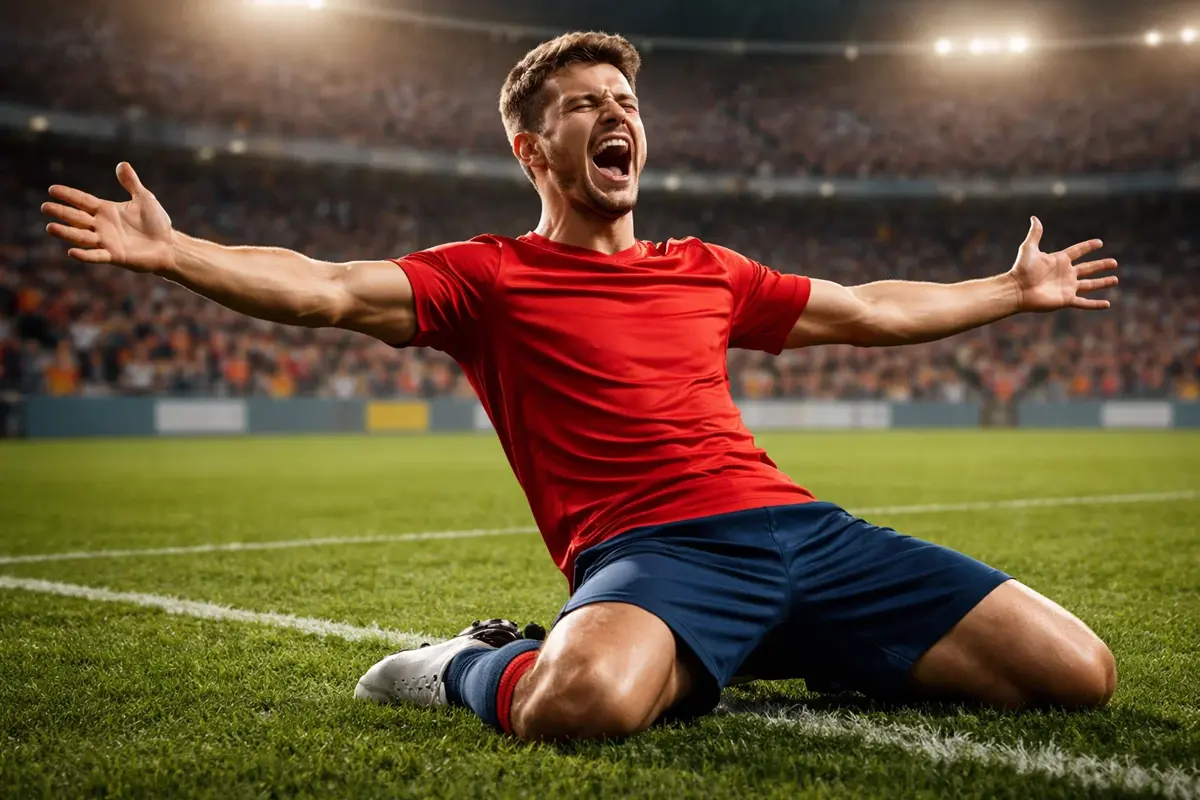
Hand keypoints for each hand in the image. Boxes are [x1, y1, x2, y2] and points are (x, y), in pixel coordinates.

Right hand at [42, 162, 175, 273]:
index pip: (82, 201)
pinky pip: (97, 256)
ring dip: (66, 233)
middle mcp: (101, 226)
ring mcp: (106, 241)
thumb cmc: (156, 223)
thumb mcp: (144, 199)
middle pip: (77, 218)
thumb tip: (122, 164)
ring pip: (82, 237)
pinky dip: (85, 255)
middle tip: (45, 207)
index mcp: (106, 210)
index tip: (52, 189)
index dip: (68, 195)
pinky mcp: (115, 256)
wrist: (169, 245)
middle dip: (62, 212)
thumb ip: (131, 183)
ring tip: (50, 227)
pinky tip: (71, 252)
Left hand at [1009, 216, 1117, 312]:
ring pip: (1090, 285)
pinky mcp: (1066, 299)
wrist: (1017, 290)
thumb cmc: (1021, 269)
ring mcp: (1067, 287)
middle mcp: (1066, 273)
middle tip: (1114, 262)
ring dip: (1102, 282)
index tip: (1099, 243)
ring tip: (1115, 279)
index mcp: (1059, 260)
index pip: (1078, 251)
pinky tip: (1107, 304)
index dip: (1088, 247)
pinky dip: (1096, 304)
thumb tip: (1034, 217)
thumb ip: (1035, 234)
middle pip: (1088, 268)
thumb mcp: (1029, 248)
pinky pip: (1085, 303)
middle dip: (1101, 265)